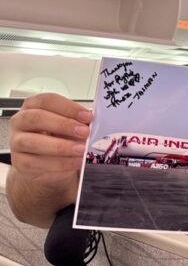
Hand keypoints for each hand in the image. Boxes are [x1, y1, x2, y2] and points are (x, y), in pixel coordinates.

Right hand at [8, 93, 91, 209]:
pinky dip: (58, 164)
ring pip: (32, 142)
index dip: (68, 107)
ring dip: (60, 146)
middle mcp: (21, 121)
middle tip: (84, 132)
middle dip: (63, 124)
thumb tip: (94, 123)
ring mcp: (16, 142)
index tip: (88, 116)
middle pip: (36, 118)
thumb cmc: (59, 138)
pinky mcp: (19, 162)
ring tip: (81, 150)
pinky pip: (35, 163)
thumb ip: (79, 122)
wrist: (46, 164)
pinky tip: (74, 162)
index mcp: (34, 106)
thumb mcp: (70, 127)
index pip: (47, 100)